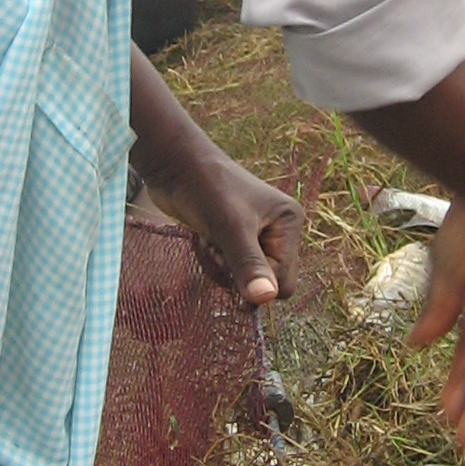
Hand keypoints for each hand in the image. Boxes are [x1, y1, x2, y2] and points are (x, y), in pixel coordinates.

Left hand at [128, 45, 299, 305]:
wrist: (174, 166)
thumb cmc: (205, 190)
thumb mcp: (229, 228)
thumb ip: (248, 265)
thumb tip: (265, 299)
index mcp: (290, 222)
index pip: (283, 281)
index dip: (255, 281)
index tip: (228, 261)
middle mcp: (280, 229)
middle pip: (264, 281)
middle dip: (236, 273)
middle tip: (216, 247)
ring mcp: (258, 233)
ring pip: (245, 278)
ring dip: (221, 267)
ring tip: (209, 239)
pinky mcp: (236, 236)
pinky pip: (231, 268)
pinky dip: (215, 260)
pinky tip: (205, 239)